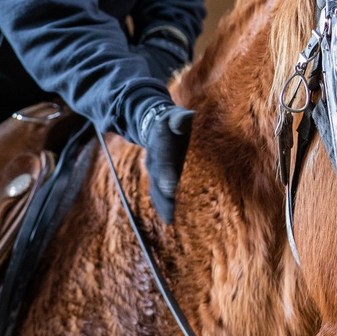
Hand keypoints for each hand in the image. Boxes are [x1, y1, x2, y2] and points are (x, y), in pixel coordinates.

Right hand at [141, 102, 194, 223]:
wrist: (153, 126)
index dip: (166, 173)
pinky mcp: (155, 177)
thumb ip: (180, 119)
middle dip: (164, 195)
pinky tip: (169, 218)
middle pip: (158, 178)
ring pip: (155, 188)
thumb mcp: (177, 115)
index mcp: (160, 142)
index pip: (163, 158)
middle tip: (171, 212)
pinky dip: (161, 205)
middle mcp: (154, 158)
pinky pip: (156, 192)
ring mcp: (153, 169)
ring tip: (171, 219)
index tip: (170, 188)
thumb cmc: (173, 121)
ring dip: (162, 204)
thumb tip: (183, 120)